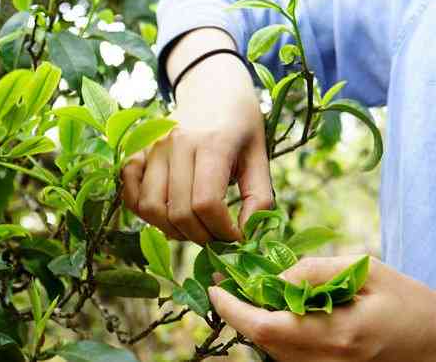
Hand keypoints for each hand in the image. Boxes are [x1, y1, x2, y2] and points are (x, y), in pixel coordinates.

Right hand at [122, 30, 272, 244]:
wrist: (212, 87)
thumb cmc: (240, 124)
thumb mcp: (260, 155)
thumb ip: (260, 197)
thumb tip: (248, 236)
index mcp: (212, 143)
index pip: (207, 203)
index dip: (222, 231)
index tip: (235, 237)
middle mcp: (176, 144)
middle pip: (179, 211)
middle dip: (201, 236)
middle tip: (216, 237)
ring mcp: (152, 147)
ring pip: (151, 207)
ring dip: (172, 230)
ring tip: (193, 228)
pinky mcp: (137, 152)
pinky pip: (130, 194)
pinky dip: (144, 213)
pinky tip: (167, 213)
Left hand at [208, 256, 435, 361]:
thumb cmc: (408, 303)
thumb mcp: (367, 271)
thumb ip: (316, 271)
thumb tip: (276, 275)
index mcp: (336, 333)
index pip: (266, 327)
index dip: (233, 309)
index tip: (215, 288)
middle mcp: (326, 361)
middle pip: (262, 342)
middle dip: (237, 313)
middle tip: (225, 286)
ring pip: (272, 352)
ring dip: (252, 324)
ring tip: (245, 294)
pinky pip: (288, 357)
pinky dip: (272, 334)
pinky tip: (273, 312)